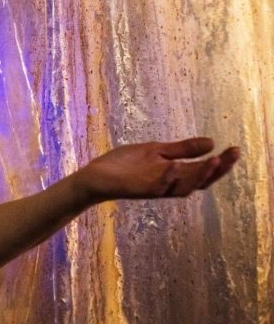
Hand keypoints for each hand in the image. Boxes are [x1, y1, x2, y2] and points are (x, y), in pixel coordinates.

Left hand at [74, 137, 239, 204]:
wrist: (96, 176)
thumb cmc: (125, 165)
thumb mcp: (156, 151)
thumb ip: (182, 149)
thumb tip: (212, 142)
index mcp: (175, 174)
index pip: (204, 170)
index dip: (221, 162)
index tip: (236, 149)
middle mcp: (169, 184)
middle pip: (200, 180)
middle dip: (218, 169)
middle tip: (232, 155)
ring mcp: (156, 188)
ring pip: (184, 187)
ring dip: (199, 175)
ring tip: (214, 160)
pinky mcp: (140, 190)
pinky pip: (157, 187)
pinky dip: (166, 177)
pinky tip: (174, 164)